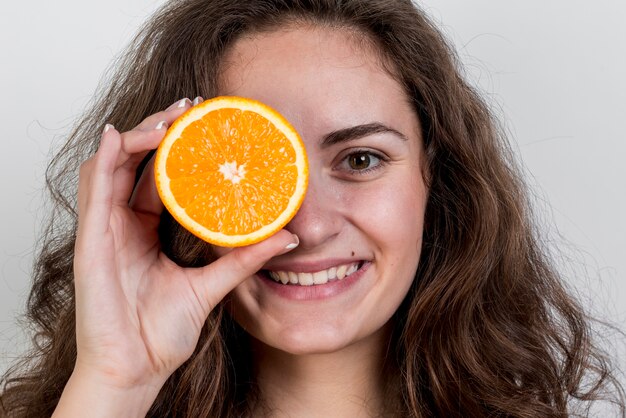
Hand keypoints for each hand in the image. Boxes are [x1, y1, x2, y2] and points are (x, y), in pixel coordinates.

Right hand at [71, 98, 297, 391]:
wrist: (137, 368)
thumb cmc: (161, 332)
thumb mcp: (211, 285)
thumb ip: (243, 259)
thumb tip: (288, 237)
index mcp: (144, 230)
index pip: (157, 176)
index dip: (177, 147)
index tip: (205, 124)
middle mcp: (121, 223)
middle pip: (135, 161)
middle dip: (160, 129)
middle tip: (192, 109)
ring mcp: (104, 229)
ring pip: (112, 164)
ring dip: (138, 135)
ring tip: (170, 118)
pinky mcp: (90, 240)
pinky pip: (92, 189)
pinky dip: (103, 158)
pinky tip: (120, 135)